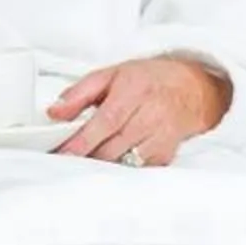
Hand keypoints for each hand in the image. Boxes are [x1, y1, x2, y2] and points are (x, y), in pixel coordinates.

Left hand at [50, 57, 233, 168]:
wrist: (191, 89)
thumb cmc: (147, 81)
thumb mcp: (111, 75)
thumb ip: (79, 93)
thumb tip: (54, 112)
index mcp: (135, 90)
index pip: (106, 120)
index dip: (84, 140)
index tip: (64, 153)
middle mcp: (152, 113)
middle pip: (114, 146)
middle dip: (88, 156)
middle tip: (69, 159)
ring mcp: (162, 136)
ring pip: (125, 162)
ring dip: (103, 164)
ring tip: (89, 159)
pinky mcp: (166, 154)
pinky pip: (138, 169)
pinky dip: (122, 168)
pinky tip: (113, 160)